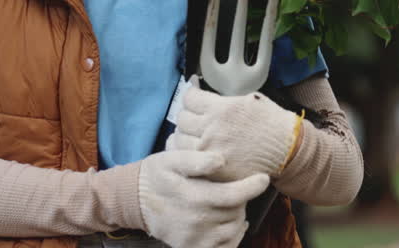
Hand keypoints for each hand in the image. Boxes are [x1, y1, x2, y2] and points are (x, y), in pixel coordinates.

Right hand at [137, 149, 269, 247]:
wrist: (134, 200)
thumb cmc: (158, 174)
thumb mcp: (172, 158)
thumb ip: (196, 159)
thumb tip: (221, 160)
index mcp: (194, 196)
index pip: (234, 195)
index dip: (253, 186)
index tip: (263, 178)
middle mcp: (196, 221)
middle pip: (236, 212)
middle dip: (242, 198)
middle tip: (238, 188)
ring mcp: (194, 238)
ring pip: (234, 230)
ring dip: (238, 216)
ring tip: (233, 204)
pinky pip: (224, 247)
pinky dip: (233, 237)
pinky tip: (231, 224)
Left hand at [169, 78, 301, 181]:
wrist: (288, 150)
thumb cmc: (272, 124)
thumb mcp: (250, 100)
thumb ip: (225, 100)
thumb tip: (206, 96)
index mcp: (222, 109)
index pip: (189, 98)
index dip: (191, 97)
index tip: (193, 99)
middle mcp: (213, 129)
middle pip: (182, 119)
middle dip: (187, 116)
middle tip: (194, 118)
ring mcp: (211, 151)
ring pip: (180, 140)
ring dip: (185, 136)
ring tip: (193, 136)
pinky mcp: (214, 170)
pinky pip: (189, 160)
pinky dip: (189, 155)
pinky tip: (195, 152)